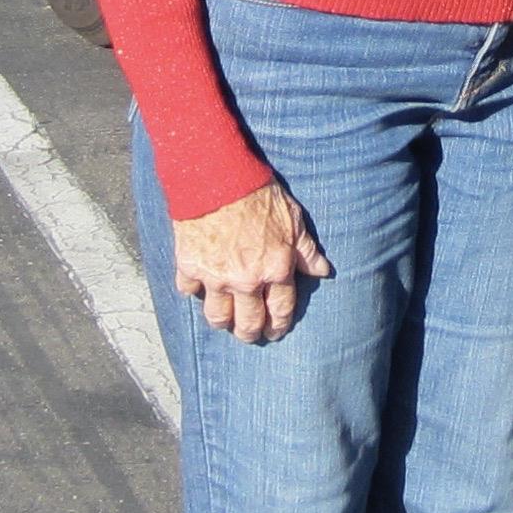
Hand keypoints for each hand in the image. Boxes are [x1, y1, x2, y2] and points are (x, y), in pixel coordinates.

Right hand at [171, 179, 331, 342]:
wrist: (217, 177)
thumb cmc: (258, 194)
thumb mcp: (292, 219)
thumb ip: (307, 250)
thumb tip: (323, 271)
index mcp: (275, 269)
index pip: (280, 310)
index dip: (279, 325)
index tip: (277, 331)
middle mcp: (246, 280)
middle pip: (248, 322)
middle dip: (251, 333)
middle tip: (251, 335)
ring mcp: (215, 277)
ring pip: (217, 317)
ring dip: (223, 322)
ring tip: (225, 322)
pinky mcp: (189, 267)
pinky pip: (189, 290)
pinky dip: (193, 290)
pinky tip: (197, 288)